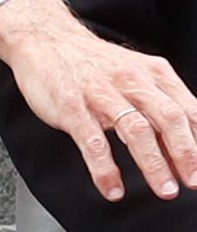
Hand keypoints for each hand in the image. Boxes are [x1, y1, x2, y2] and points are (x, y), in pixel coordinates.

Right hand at [0, 0, 196, 201]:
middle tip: (191, 182)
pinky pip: (93, 142)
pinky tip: (113, 188)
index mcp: (153, 74)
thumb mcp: (135, 75)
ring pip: (136, 131)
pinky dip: (105, 169)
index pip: (187, 109)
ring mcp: (101, 94)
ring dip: (153, 164)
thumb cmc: (92, 65)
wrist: (48, 42)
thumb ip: (158, 104)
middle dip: (184, 154)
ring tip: (163, 189)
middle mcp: (132, 82)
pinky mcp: (72, 108)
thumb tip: (181, 139)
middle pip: (167, 119)